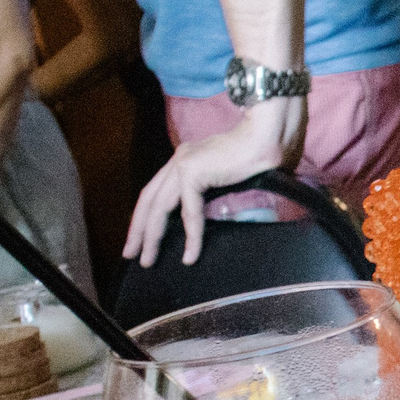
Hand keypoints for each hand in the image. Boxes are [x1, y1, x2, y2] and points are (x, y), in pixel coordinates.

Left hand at [125, 94, 303, 266]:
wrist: (267, 138)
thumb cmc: (258, 156)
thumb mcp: (227, 176)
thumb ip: (212, 189)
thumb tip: (212, 215)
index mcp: (185, 159)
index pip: (155, 191)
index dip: (145, 216)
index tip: (140, 239)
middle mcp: (178, 160)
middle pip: (148, 200)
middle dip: (138, 230)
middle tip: (131, 255)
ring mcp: (182, 164)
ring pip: (159, 207)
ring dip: (152, 236)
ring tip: (148, 260)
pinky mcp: (192, 172)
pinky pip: (188, 211)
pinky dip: (191, 235)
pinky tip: (191, 254)